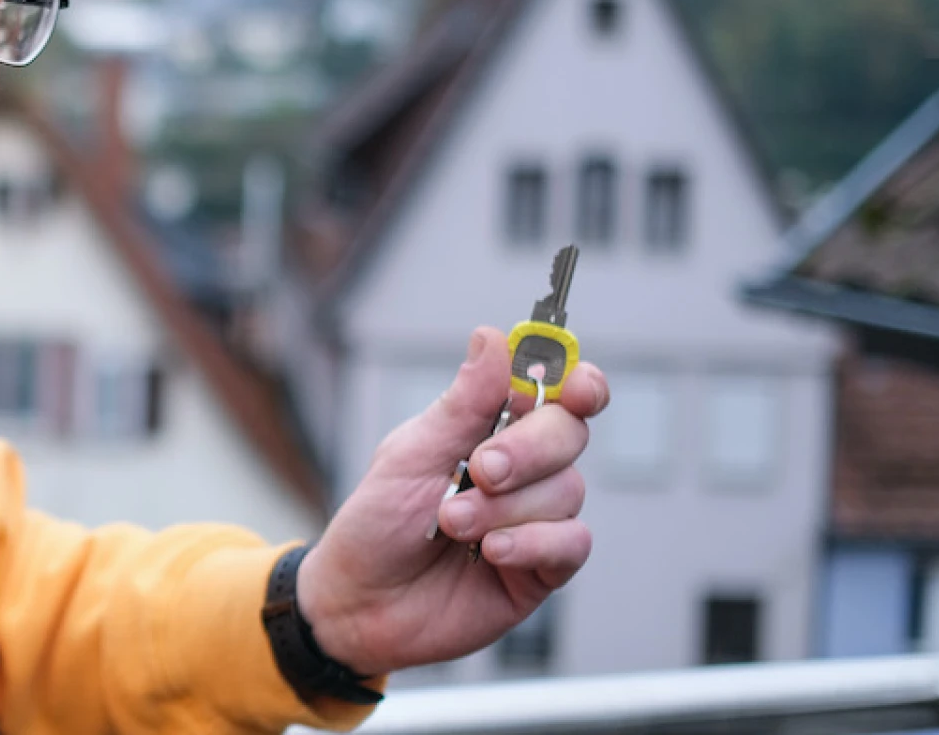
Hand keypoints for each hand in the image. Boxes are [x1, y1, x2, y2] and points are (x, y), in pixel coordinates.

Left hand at [295, 326, 607, 675]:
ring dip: (505, 507)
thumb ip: (463, 402)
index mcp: (490, 428)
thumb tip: (492, 336)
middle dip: (527, 449)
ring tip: (452, 523)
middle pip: (568, 433)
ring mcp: (535, 517)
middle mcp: (523, 469)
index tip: (576, 386)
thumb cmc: (378, 522)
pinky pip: (570, 542)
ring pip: (567, 490)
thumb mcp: (412, 453)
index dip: (578, 382)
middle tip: (480, 469)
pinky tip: (491, 551)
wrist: (360, 602)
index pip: (555, 392)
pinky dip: (530, 542)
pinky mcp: (542, 567)